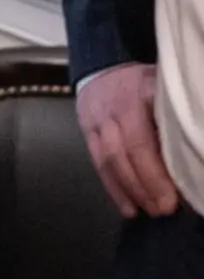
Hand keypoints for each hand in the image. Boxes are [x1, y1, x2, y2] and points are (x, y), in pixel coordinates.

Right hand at [77, 61, 181, 218]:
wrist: (103, 67)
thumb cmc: (146, 82)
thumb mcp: (165, 87)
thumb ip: (176, 114)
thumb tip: (196, 147)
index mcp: (139, 94)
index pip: (142, 138)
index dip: (155, 170)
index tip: (174, 197)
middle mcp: (114, 109)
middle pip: (124, 152)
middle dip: (144, 185)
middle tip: (164, 210)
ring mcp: (96, 121)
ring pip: (109, 160)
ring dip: (129, 190)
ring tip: (149, 211)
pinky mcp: (87, 132)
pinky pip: (98, 163)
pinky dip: (113, 188)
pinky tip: (127, 208)